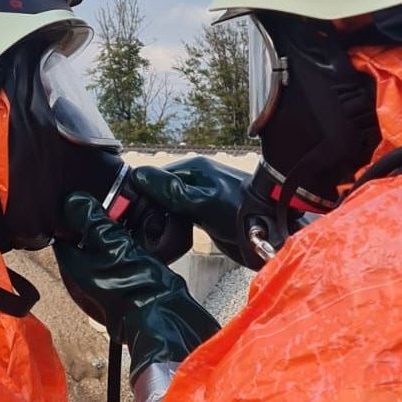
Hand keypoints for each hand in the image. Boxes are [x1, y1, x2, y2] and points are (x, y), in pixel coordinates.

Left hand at [55, 193, 218, 401]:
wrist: (167, 317)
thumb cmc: (137, 287)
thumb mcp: (112, 243)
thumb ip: (92, 220)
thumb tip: (73, 200)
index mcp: (74, 267)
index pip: (63, 234)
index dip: (72, 214)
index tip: (86, 199)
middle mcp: (85, 276)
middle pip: (83, 240)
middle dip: (96, 221)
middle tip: (111, 204)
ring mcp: (105, 282)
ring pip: (104, 247)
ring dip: (114, 232)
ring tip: (127, 216)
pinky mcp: (125, 284)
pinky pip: (120, 258)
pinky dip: (127, 245)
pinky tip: (140, 234)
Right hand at [130, 158, 252, 266]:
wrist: (269, 234)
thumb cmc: (242, 213)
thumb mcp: (201, 201)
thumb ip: (170, 190)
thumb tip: (139, 175)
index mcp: (195, 168)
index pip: (156, 175)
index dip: (143, 192)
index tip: (132, 210)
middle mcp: (196, 179)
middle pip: (161, 189)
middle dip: (150, 205)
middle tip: (141, 224)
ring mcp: (200, 196)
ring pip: (168, 203)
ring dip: (160, 215)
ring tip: (152, 230)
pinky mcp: (204, 213)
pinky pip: (179, 214)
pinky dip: (171, 222)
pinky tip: (166, 233)